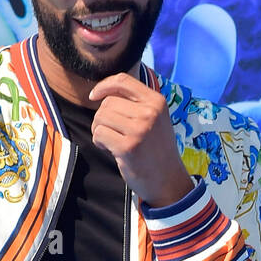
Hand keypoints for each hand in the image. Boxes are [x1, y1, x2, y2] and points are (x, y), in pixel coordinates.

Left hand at [89, 72, 193, 208]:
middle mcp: (150, 112)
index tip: (93, 96)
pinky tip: (111, 149)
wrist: (167, 179)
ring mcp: (140, 129)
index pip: (123, 80)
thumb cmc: (155, 149)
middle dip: (102, 117)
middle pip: (108, 102)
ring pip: (100, 117)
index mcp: (156, 101)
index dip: (103, 86)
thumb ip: (135, 104)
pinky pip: (99, 133)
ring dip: (99, 130)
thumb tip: (103, 92)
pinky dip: (99, 141)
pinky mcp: (128, 147)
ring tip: (112, 141)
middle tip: (111, 132)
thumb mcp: (154, 119)